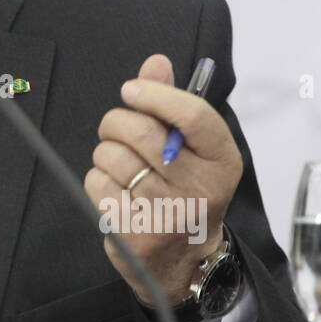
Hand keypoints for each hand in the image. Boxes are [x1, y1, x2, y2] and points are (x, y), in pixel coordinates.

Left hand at [84, 54, 242, 304]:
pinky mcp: (136, 234)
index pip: (192, 115)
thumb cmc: (186, 189)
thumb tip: (155, 63)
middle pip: (141, 132)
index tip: (131, 90)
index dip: (155, 95)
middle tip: (117, 129)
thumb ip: (172, 103)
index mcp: (223, 161)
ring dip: (107, 153)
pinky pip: (97, 183)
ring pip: (113, 156)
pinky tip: (116, 189)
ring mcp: (169, 215)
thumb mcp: (192, 148)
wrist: (185, 258)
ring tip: (121, 165)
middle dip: (117, 122)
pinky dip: (98, 179)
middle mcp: (201, 189)